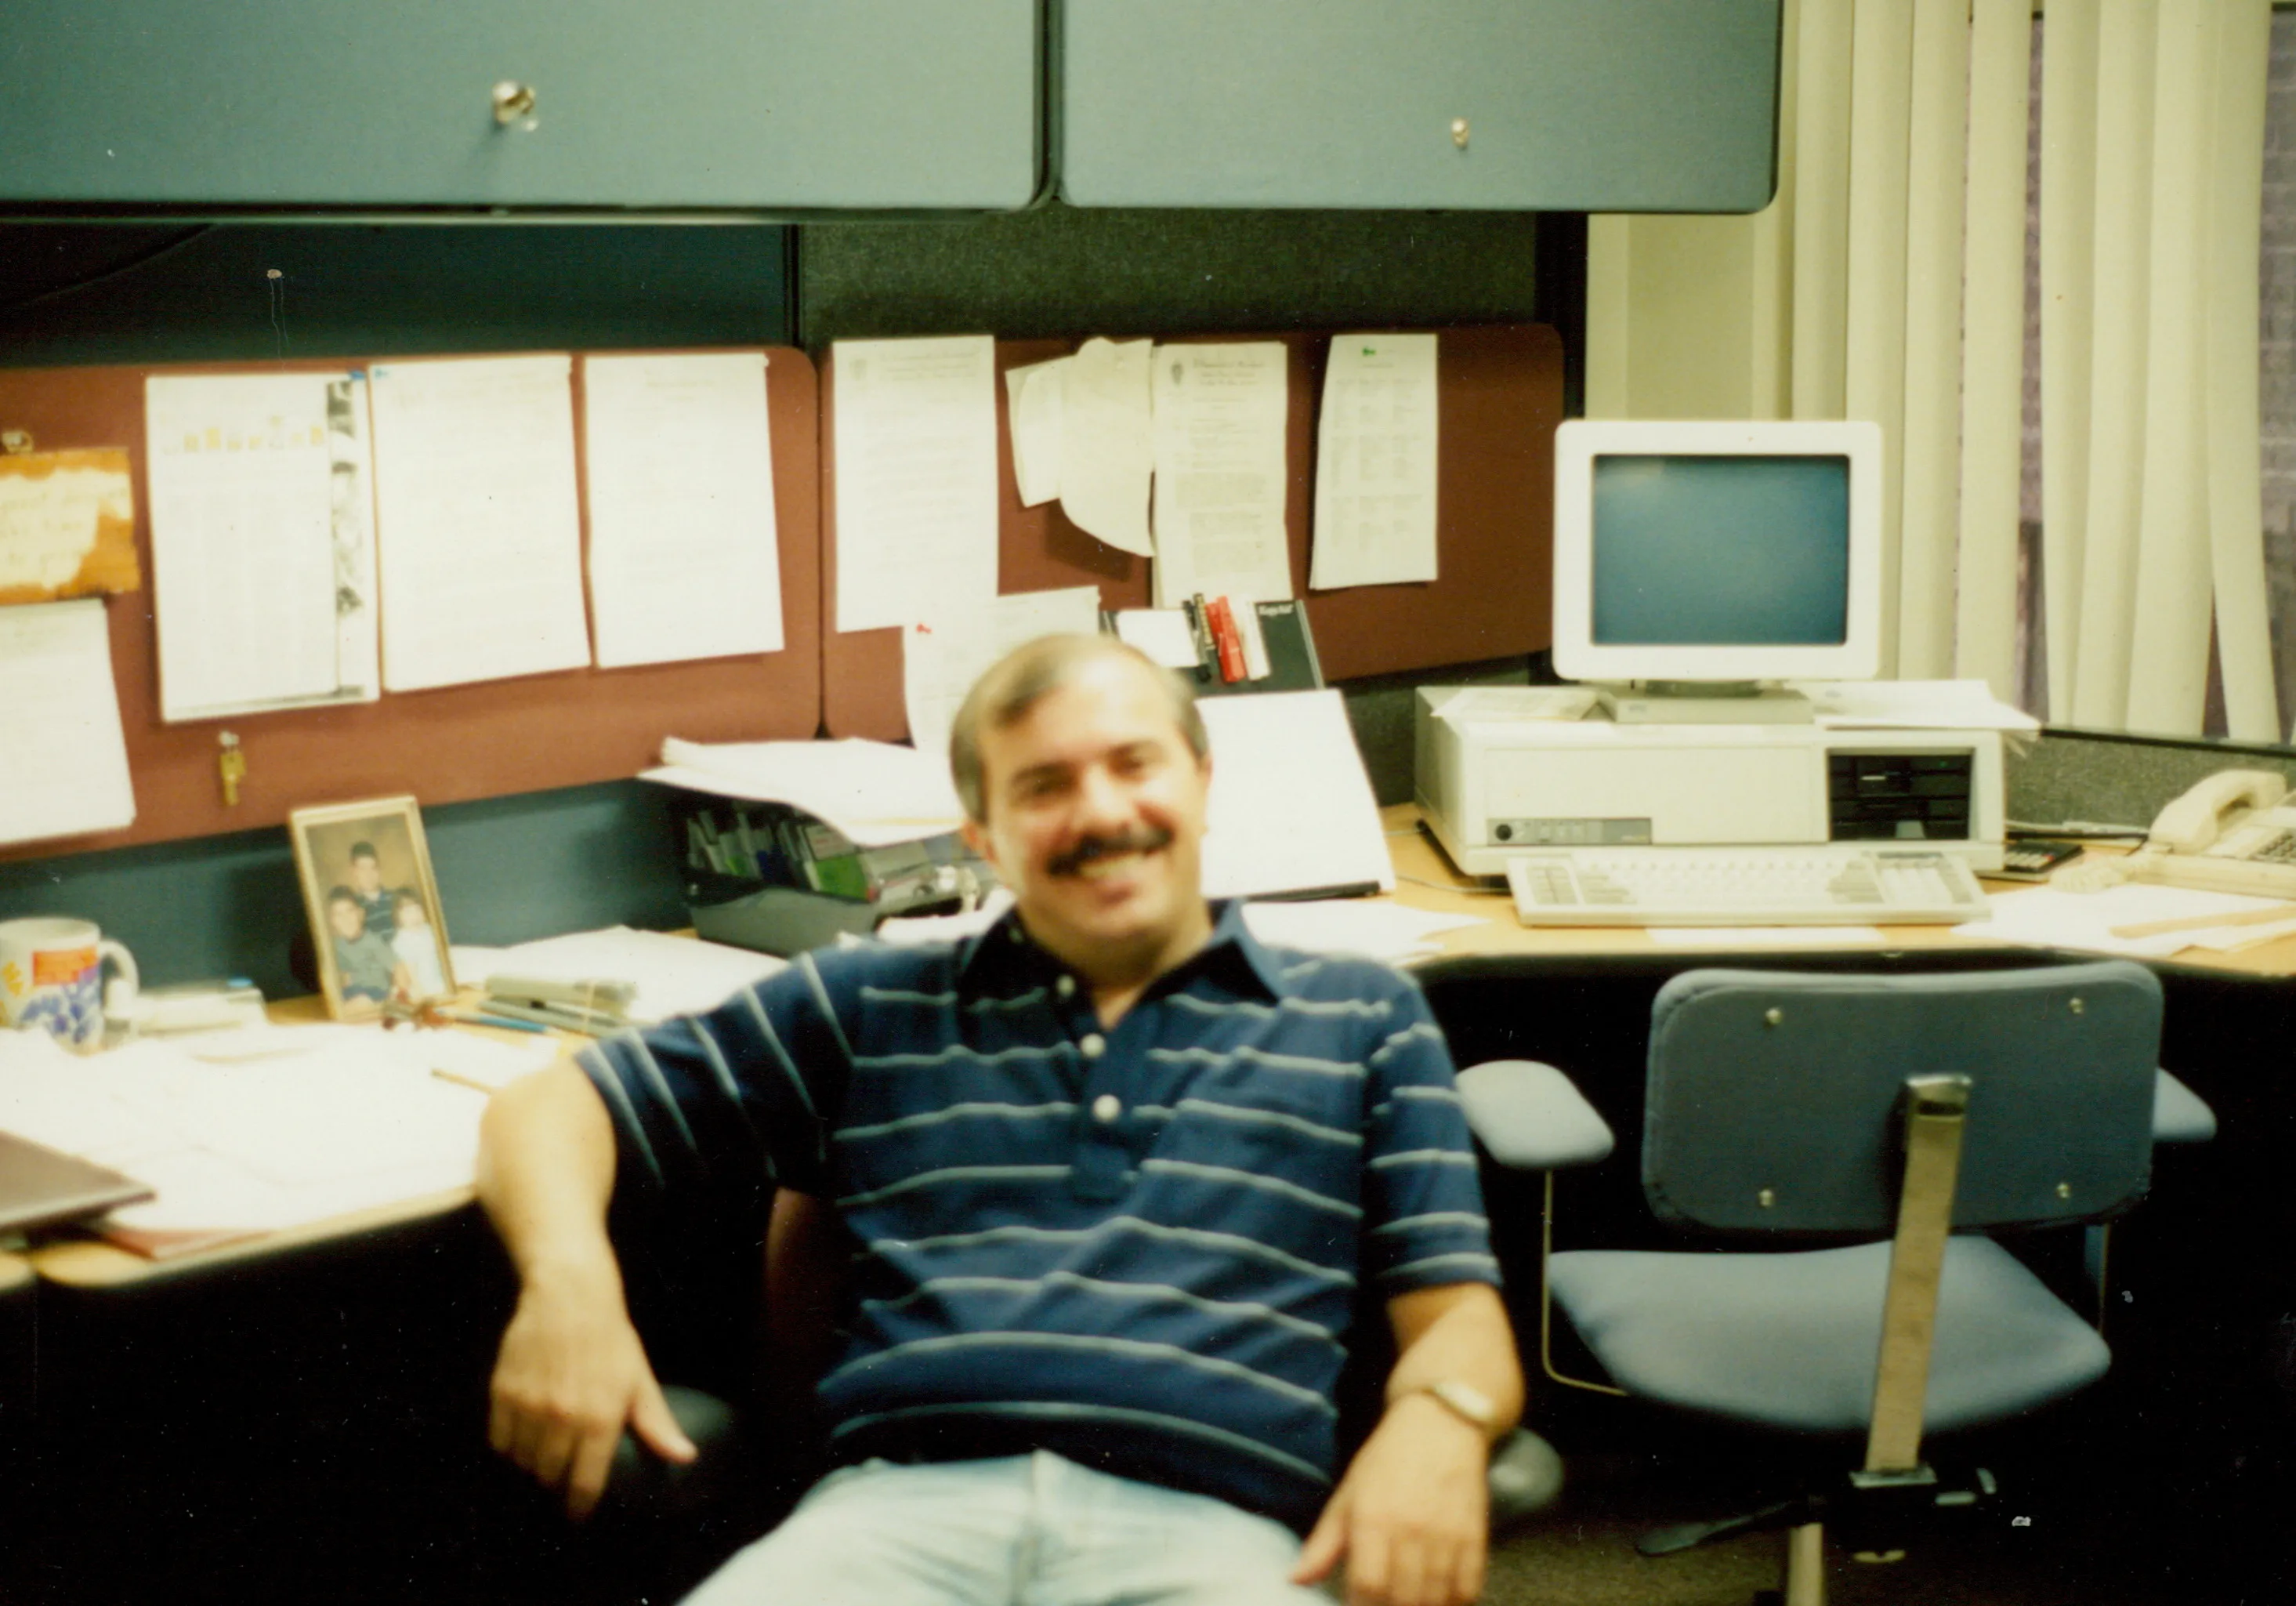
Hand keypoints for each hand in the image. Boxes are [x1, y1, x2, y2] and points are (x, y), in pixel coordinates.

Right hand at [487, 1256, 695, 1518]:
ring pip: (523, 1461)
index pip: (584, 1484)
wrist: (570, 1297)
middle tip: (562, 1471)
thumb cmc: (611, 1340)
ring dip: (532, 1462)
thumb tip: (685, 1457)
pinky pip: (500, 1439)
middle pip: (549, 1476)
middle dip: (556, 1480)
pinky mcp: (504, 1393)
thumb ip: (657, 1424)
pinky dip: (509, 1443)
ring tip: (543, 1450)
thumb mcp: (640, 1380)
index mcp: (601, 1420)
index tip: (577, 1513)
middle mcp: (563, 1419)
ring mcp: (530, 1407)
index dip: (579, 1506)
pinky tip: (523, 1432)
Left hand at [1292, 1394, 1490, 1605]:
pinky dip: (1454, 1602)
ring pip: (1435, 1599)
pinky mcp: (1474, 1537)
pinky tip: (1439, 1599)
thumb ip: (1322, 1543)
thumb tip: (1295, 1581)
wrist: (1440, 1426)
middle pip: (1403, 1599)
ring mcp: (1446, 1536)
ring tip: (1408, 1600)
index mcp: (1373, 1519)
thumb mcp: (1347, 1495)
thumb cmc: (1385, 1462)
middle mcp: (1411, 1530)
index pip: (1367, 1586)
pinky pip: (1468, 1589)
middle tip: (1382, 1603)